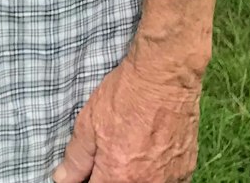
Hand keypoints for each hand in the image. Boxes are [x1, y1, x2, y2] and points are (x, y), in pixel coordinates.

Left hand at [52, 55, 201, 182]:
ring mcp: (170, 178)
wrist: (165, 77)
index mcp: (118, 176)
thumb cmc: (126, 95)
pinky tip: (148, 154)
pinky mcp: (186, 169)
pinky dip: (154, 174)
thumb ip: (77, 158)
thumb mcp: (89, 122)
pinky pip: (165, 181)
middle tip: (108, 156)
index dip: (86, 180)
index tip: (87, 171)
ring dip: (132, 177)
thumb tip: (63, 179)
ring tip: (130, 151)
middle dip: (111, 176)